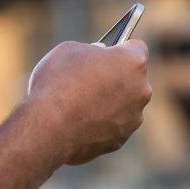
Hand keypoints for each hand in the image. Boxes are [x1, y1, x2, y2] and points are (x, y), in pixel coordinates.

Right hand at [25, 39, 150, 165]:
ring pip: (125, 104)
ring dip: (110, 101)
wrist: (48, 128)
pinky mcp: (121, 140)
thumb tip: (98, 56)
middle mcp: (141, 90)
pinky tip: (78, 122)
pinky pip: (113, 125)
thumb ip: (91, 50)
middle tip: (90, 77)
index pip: (137, 48)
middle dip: (115, 76)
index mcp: (132, 62)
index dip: (121, 48)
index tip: (108, 52)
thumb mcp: (69, 50)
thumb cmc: (57, 83)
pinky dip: (101, 123)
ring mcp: (133, 118)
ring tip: (80, 103)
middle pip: (133, 78)